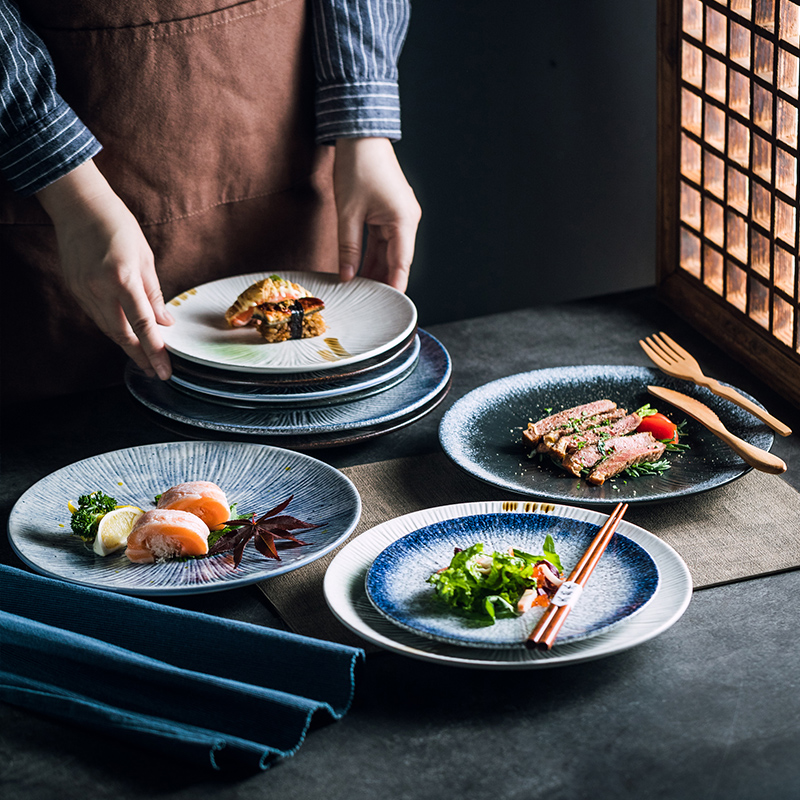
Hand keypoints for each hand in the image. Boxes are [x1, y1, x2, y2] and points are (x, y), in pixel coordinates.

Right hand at [36, 160, 173, 379]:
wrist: (79, 206)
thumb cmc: (118, 226)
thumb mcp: (146, 258)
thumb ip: (154, 294)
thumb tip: (166, 323)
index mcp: (123, 279)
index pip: (143, 326)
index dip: (155, 351)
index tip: (165, 369)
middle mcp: (100, 289)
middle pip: (123, 335)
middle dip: (141, 357)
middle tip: (155, 371)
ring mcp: (84, 290)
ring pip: (108, 329)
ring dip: (127, 346)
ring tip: (144, 359)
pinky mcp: (74, 289)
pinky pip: (96, 317)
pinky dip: (113, 329)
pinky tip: (125, 335)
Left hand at [333, 137, 420, 291]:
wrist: (360, 135)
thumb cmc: (357, 166)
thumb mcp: (348, 212)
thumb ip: (348, 248)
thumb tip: (348, 275)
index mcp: (403, 220)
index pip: (401, 263)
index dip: (395, 286)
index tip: (389, 305)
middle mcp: (406, 220)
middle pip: (397, 260)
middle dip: (383, 281)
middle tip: (369, 302)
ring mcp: (399, 216)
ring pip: (388, 252)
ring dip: (376, 269)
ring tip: (362, 290)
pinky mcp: (390, 212)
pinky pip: (383, 240)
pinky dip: (372, 255)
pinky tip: (361, 270)